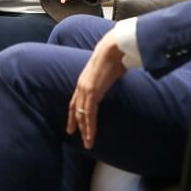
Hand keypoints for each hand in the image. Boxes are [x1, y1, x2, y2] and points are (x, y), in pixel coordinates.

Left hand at [67, 32, 126, 148]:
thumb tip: (118, 74)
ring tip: (88, 143)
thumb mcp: (111, 69)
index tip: (72, 124)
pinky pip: (89, 113)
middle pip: (76, 109)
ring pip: (82, 114)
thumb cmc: (115, 54)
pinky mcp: (92, 92)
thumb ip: (110, 75)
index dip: (73, 113)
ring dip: (85, 130)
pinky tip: (91, 135)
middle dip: (77, 124)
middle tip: (76, 136)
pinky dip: (90, 126)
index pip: (75, 100)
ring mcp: (85, 89)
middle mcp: (81, 86)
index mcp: (85, 80)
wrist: (113, 47)